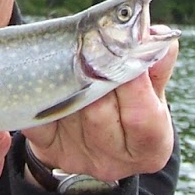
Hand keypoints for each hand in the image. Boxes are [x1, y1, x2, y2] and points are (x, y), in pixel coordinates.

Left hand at [22, 30, 176, 183]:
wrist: (95, 140)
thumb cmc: (130, 108)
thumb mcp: (152, 91)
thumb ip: (156, 66)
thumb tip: (155, 34)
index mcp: (149, 148)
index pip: (142, 118)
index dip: (135, 84)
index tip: (130, 49)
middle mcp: (114, 160)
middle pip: (99, 112)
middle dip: (96, 74)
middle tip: (94, 47)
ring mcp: (78, 157)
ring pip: (67, 108)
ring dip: (67, 78)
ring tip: (73, 57)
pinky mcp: (48, 149)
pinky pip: (38, 119)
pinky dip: (39, 93)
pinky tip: (46, 76)